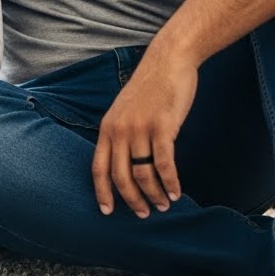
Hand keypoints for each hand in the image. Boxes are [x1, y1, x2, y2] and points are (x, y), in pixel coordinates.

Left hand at [91, 45, 196, 218]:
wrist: (167, 61)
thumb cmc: (150, 88)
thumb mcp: (125, 110)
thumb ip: (122, 133)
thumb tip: (125, 161)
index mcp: (107, 128)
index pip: (98, 168)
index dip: (102, 192)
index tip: (107, 212)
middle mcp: (119, 131)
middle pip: (120, 176)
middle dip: (132, 200)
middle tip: (144, 214)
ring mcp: (140, 129)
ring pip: (143, 174)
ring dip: (154, 194)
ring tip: (164, 204)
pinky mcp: (162, 127)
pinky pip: (164, 164)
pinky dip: (171, 182)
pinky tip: (177, 192)